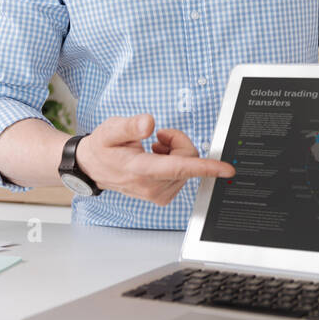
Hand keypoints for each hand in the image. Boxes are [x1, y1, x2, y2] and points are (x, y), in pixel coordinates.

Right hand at [75, 114, 234, 205]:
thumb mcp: (110, 130)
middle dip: (178, 142)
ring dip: (175, 152)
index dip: (205, 167)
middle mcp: (150, 187)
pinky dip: (175, 162)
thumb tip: (149, 123)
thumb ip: (129, 126)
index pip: (178, 168)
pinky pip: (183, 175)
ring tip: (152, 148)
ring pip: (187, 166)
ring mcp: (157, 194)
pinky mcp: (161, 196)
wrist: (92, 167)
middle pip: (187, 160)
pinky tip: (156, 157)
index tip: (226, 169)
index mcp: (140, 170)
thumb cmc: (103, 147)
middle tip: (159, 136)